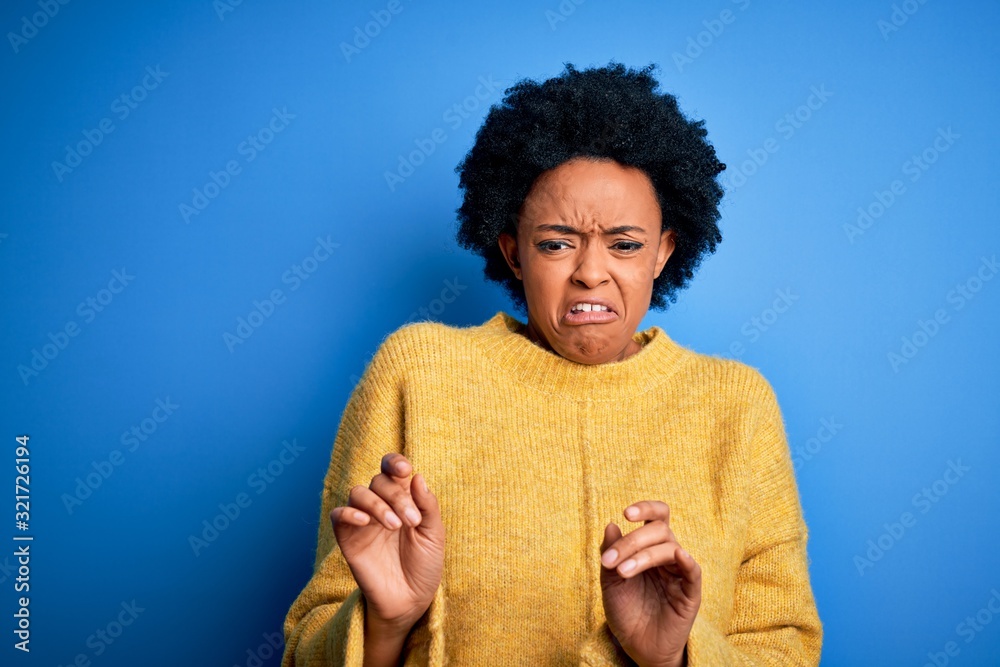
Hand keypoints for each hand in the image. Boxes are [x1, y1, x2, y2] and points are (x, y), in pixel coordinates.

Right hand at [330, 453, 444, 630]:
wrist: (410, 600)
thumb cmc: (424, 565)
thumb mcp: (434, 534)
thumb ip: (427, 505)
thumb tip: (417, 476)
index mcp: (403, 499)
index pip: (392, 470)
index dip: (394, 462)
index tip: (404, 469)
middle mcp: (381, 505)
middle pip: (378, 481)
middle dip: (396, 495)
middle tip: (411, 521)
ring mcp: (363, 521)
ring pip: (358, 493)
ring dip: (377, 505)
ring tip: (395, 526)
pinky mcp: (348, 539)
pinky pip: (338, 515)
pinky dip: (349, 512)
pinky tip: (365, 522)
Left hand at [599, 501, 700, 666]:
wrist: (636, 646)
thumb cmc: (625, 610)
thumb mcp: (610, 580)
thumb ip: (610, 552)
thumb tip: (611, 523)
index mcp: (650, 547)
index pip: (656, 517)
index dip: (645, 508)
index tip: (625, 513)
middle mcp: (667, 556)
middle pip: (659, 530)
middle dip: (632, 542)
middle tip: (610, 561)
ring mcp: (680, 574)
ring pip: (670, 549)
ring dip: (642, 556)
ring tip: (621, 572)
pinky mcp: (690, 594)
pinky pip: (693, 572)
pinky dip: (687, 562)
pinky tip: (678, 556)